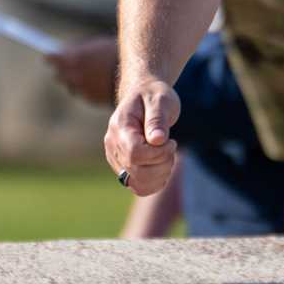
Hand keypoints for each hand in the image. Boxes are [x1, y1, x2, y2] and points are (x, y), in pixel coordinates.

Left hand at [47, 36, 118, 106]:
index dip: (52, 57)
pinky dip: (85, 87)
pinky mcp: (90, 98)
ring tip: (86, 73)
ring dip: (74, 80)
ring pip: (71, 85)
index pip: (51, 59)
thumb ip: (76, 49)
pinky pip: (82, 92)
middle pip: (59, 75)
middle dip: (63, 70)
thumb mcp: (94, 45)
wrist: (134, 72)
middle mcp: (73, 76)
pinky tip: (94, 81)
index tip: (50, 55)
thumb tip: (62, 51)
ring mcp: (81, 89)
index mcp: (72, 60)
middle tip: (68, 64)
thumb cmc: (114, 54)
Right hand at [105, 75, 180, 196]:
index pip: (135, 153)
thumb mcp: (160, 100)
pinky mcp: (124, 168)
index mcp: (120, 127)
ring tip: (167, 156)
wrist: (144, 96)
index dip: (158, 153)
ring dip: (160, 175)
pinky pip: (139, 187)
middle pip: (137, 172)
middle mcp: (113, 145)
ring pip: (138, 184)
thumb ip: (157, 119)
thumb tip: (157, 140)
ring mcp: (116, 159)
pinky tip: (163, 165)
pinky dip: (156, 183)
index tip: (170, 141)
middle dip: (162, 164)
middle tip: (171, 146)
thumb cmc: (153, 96)